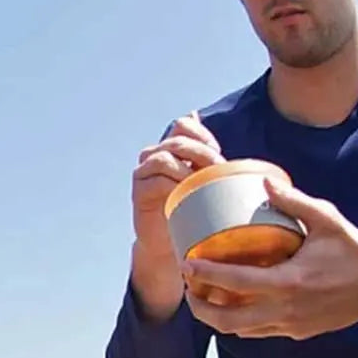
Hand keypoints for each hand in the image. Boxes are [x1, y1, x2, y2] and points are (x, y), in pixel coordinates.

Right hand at [132, 112, 225, 260]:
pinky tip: (186, 197)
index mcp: (171, 149)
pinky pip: (155, 182)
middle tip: (218, 170)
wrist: (169, 243)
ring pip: (162, 158)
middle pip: (176, 141)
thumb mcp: (204, 180)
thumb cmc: (191, 210)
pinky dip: (174, 187)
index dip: (201, 134)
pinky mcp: (139, 192)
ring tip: (200, 185)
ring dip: (186, 170)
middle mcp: (154, 156)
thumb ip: (203, 155)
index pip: (183, 125)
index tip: (218, 152)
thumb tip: (197, 113)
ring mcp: (144, 174)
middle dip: (201, 154)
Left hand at [183, 176, 357, 338]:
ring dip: (215, 317)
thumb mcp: (326, 218)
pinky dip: (238, 321)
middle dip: (199, 306)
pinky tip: (230, 304)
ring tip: (203, 296)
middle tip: (188, 287)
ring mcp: (290, 325)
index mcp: (289, 282)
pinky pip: (257, 332)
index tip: (186, 263)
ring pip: (239, 330)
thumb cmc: (352, 248)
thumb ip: (293, 202)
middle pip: (226, 320)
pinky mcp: (296, 332)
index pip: (234, 283)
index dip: (205, 275)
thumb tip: (263, 182)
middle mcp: (285, 310)